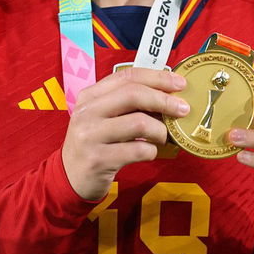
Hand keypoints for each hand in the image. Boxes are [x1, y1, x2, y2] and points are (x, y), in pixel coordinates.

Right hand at [61, 67, 189, 200]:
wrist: (70, 177)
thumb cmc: (96, 143)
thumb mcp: (103, 117)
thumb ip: (128, 104)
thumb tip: (169, 96)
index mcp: (90, 95)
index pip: (127, 76)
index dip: (157, 77)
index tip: (179, 83)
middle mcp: (87, 112)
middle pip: (134, 94)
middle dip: (164, 100)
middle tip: (183, 109)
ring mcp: (90, 136)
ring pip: (139, 123)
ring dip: (160, 130)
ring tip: (163, 137)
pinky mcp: (98, 159)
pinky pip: (138, 150)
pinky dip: (152, 151)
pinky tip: (150, 152)